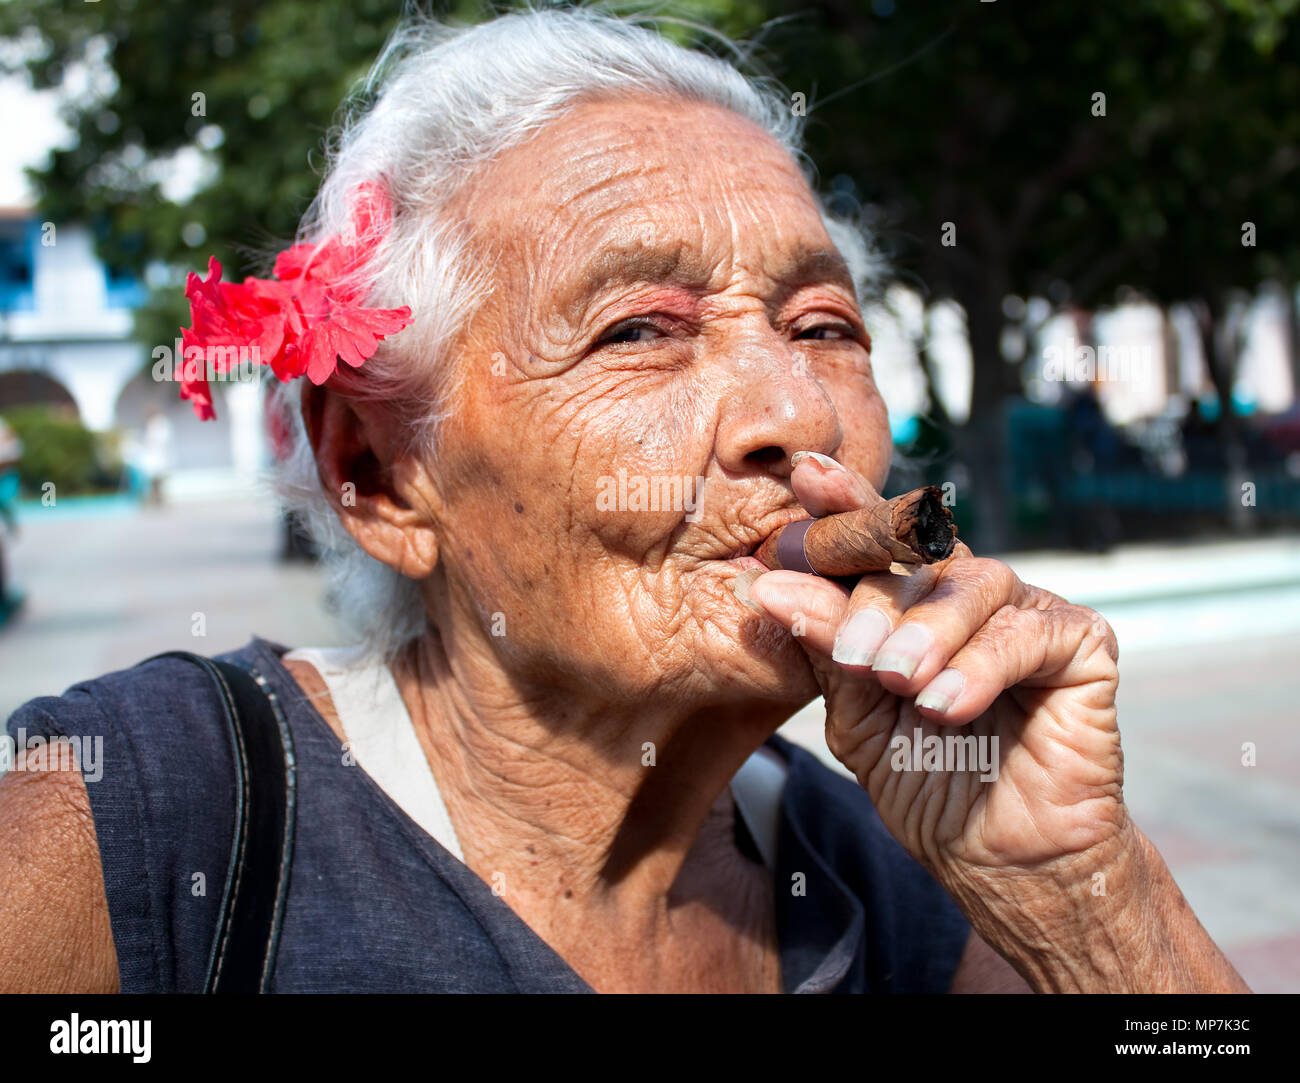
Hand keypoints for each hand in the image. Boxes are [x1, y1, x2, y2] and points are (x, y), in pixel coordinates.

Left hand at [744, 453, 1124, 894]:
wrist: (996, 857)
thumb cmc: (926, 781)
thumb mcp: (855, 713)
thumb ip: (821, 646)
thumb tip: (764, 584)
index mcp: (910, 602)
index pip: (873, 541)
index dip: (842, 504)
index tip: (805, 474)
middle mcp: (967, 594)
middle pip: (916, 559)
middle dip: (874, 602)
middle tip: (855, 659)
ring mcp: (1026, 611)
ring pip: (972, 584)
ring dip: (927, 633)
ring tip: (899, 684)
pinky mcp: (1081, 642)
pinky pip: (1027, 632)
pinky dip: (981, 666)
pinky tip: (948, 708)